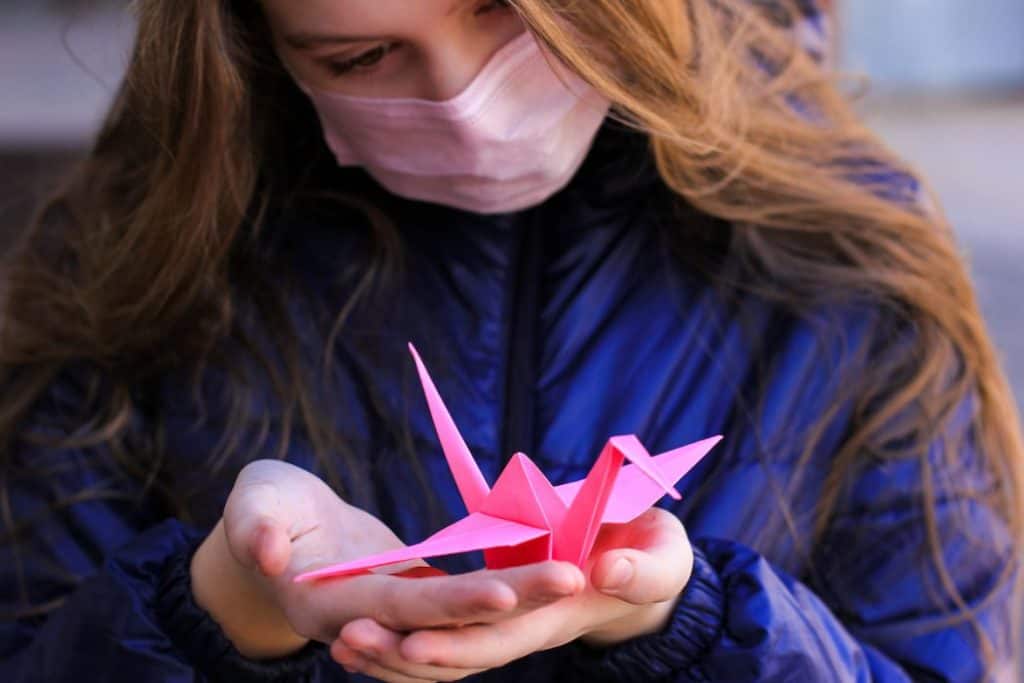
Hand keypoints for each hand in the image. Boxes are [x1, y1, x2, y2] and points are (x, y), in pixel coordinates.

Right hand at [191, 460, 586, 659]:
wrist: (275, 529)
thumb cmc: (261, 508)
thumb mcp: (252, 504)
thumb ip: (256, 527)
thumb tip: (270, 553)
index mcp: (336, 605)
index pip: (405, 608)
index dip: (453, 604)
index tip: (506, 593)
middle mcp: (374, 621)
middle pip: (452, 618)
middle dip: (512, 601)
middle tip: (572, 577)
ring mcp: (399, 611)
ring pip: (466, 618)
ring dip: (520, 601)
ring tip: (576, 573)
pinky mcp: (416, 594)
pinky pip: (465, 602)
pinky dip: (504, 593)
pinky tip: (547, 572)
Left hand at [330, 507, 692, 681]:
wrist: (647, 565)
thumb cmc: (659, 554)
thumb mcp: (666, 557)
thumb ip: (644, 567)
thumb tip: (606, 570)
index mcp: (558, 616)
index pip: (500, 640)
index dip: (456, 643)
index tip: (410, 641)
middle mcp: (523, 630)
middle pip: (456, 656)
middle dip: (403, 654)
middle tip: (348, 636)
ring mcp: (506, 624)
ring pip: (442, 653)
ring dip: (391, 653)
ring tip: (339, 639)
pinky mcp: (492, 610)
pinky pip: (442, 633)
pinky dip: (401, 638)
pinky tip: (360, 629)